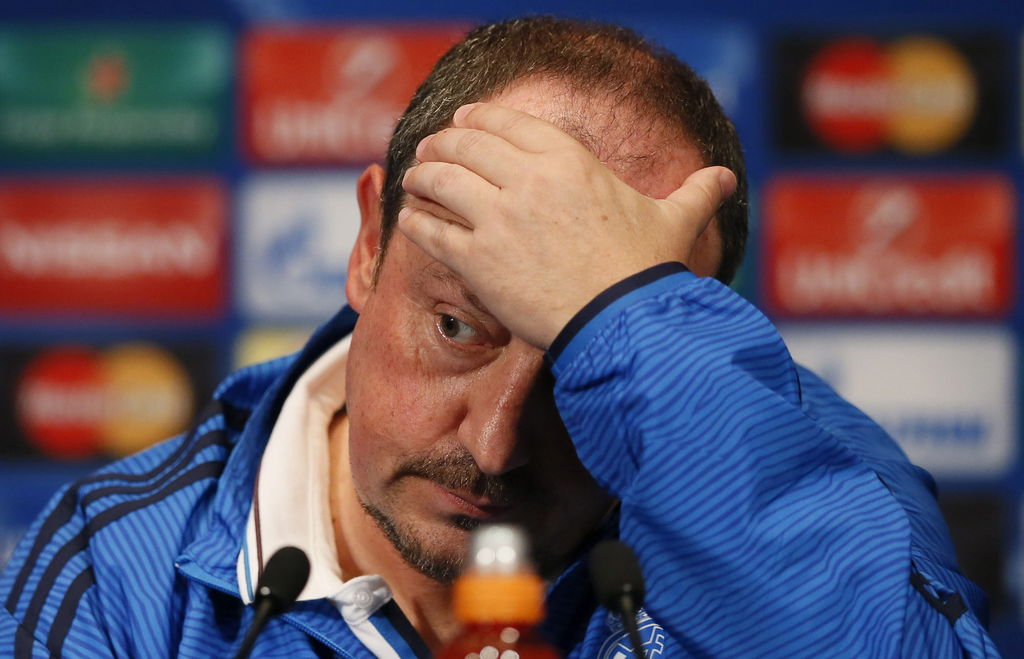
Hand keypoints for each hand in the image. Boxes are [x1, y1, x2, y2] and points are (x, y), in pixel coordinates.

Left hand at [398, 102, 736, 348]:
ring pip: (439, 179)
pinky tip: (411, 220)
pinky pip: (430, 230)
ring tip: (415, 179)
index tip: (462, 122)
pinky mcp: (477, 261)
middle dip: (441, 143)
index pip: (505, 122)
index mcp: (568, 160)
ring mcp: (497, 218)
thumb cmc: (648, 273)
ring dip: (422, 175)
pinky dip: (415, 221)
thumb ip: (695, 193)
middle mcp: (526, 179)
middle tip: (431, 150)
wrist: (625, 324)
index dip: (476, 118)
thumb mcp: (675, 222)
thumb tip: (726, 178)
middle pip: (463, 144)